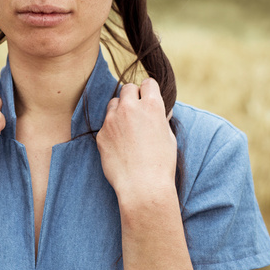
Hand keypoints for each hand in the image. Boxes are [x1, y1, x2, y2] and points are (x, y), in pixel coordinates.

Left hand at [96, 78, 176, 201]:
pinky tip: (120, 145)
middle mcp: (130, 108)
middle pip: (128, 88)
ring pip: (113, 104)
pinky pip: (106, 124)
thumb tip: (160, 111)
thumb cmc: (161, 164)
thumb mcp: (168, 137)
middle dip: (133, 96)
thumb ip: (161, 119)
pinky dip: (112, 130)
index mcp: (151, 106)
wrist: (142, 186)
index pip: (148, 83)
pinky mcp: (101, 134)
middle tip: (138, 112)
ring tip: (128, 128)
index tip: (149, 99)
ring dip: (120, 110)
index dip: (150, 91)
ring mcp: (112, 120)